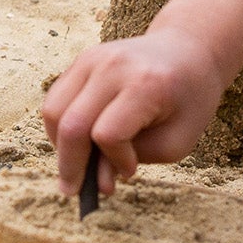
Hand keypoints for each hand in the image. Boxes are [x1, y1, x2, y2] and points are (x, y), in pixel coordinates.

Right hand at [41, 29, 228, 198]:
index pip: (108, 134)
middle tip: (74, 191)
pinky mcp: (82, 60)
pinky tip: (79, 142)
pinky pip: (55, 100)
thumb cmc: (188, 101)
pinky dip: (60, 126)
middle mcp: (114, 65)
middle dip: (69, 166)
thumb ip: (134, 159)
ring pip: (53, 111)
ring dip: (60, 146)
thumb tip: (94, 181)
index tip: (131, 171)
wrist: (189, 51)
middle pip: (71, 125)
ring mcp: (93, 58)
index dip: (115, 160)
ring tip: (79, 163)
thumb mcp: (177, 139)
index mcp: (145, 83)